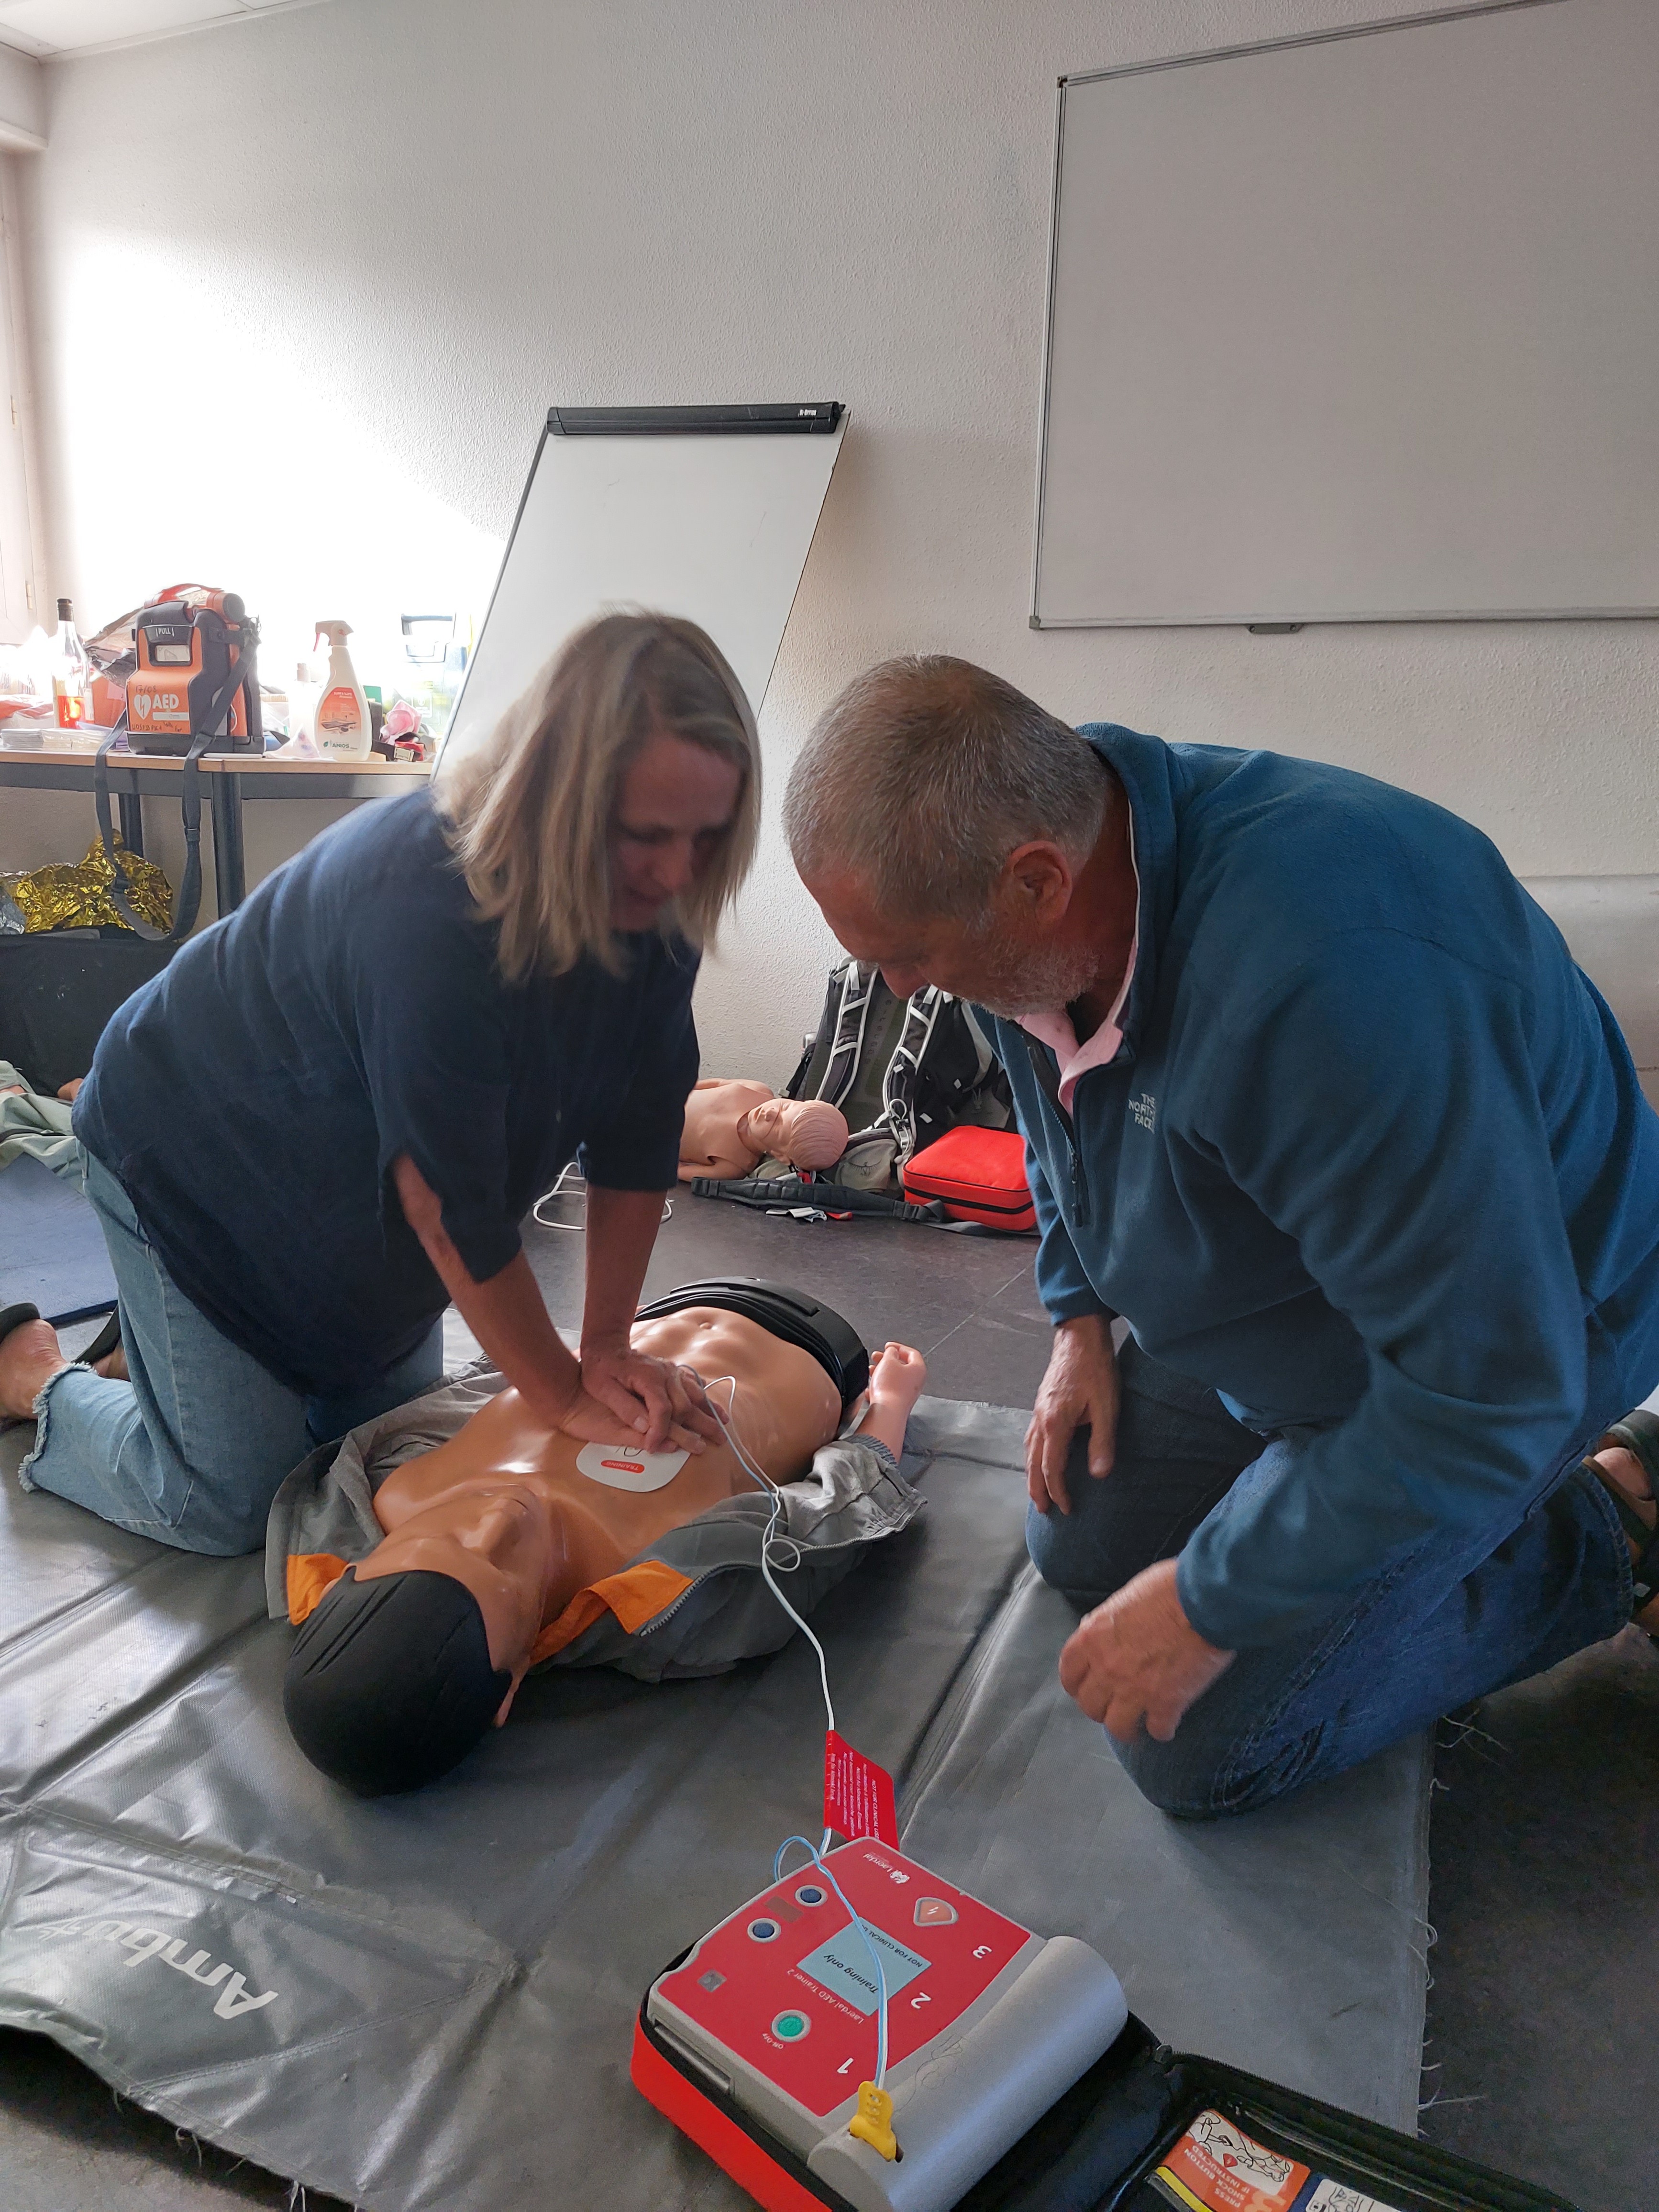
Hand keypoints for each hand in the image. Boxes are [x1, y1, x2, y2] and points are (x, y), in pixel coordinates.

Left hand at [577, 1343, 720, 1452]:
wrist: (607, 1346)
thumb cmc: (601, 1368)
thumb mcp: (603, 1389)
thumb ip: (624, 1408)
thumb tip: (644, 1428)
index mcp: (648, 1378)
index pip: (662, 1410)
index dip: (659, 1431)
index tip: (653, 1446)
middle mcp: (665, 1373)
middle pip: (684, 1405)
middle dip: (695, 1428)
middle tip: (703, 1449)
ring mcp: (672, 1371)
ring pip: (695, 1395)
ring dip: (709, 1414)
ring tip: (722, 1430)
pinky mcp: (673, 1371)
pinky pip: (694, 1384)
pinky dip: (706, 1399)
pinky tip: (716, 1410)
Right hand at [868, 1342, 925, 1412]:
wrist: (887, 1412)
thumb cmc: (890, 1388)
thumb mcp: (888, 1361)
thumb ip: (891, 1352)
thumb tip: (892, 1351)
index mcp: (918, 1369)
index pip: (911, 1353)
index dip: (898, 1347)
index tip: (888, 1346)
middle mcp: (916, 1382)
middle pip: (902, 1366)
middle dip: (887, 1360)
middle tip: (877, 1357)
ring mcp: (907, 1393)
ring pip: (894, 1379)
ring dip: (881, 1373)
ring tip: (871, 1371)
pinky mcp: (898, 1403)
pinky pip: (888, 1391)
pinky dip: (879, 1387)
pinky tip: (870, 1388)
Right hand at [1026, 1313, 1119, 1513]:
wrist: (1080, 1336)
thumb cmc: (1095, 1369)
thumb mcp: (1107, 1407)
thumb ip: (1102, 1443)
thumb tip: (1099, 1475)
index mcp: (1055, 1423)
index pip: (1052, 1468)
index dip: (1059, 1492)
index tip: (1067, 1508)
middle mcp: (1040, 1420)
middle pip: (1033, 1464)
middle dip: (1037, 1490)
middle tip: (1044, 1511)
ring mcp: (1037, 1411)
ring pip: (1028, 1451)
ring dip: (1032, 1475)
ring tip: (1037, 1492)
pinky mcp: (1041, 1404)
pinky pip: (1031, 1438)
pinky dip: (1032, 1456)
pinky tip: (1038, 1458)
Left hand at [1058, 1559, 1233, 1741]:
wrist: (1203, 1599)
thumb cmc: (1168, 1588)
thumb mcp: (1124, 1597)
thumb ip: (1109, 1621)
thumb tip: (1100, 1630)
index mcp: (1093, 1637)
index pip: (1070, 1672)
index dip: (1077, 1684)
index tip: (1085, 1688)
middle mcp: (1107, 1667)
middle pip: (1089, 1705)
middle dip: (1100, 1709)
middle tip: (1114, 1707)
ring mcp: (1135, 1689)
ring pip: (1118, 1727)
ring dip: (1127, 1729)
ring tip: (1137, 1728)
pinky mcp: (1167, 1703)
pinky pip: (1158, 1730)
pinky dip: (1162, 1731)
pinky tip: (1168, 1725)